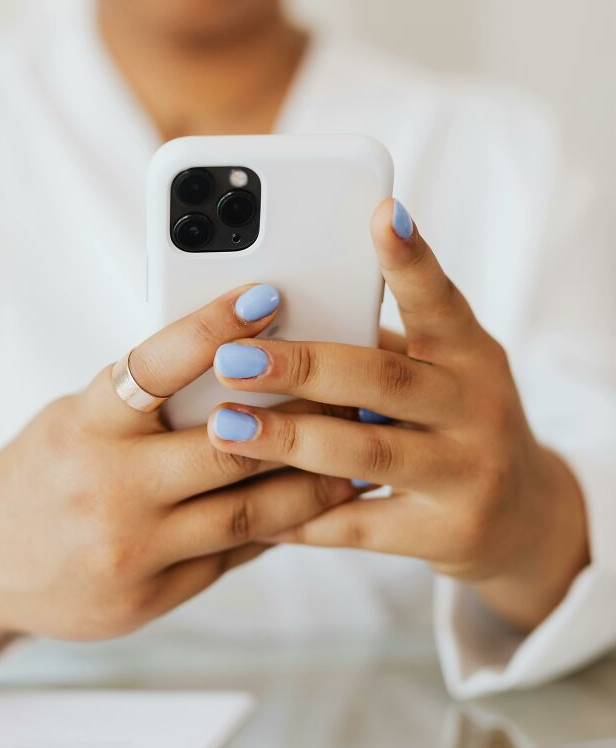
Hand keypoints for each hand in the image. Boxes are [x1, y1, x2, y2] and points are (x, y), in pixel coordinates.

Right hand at [0, 284, 353, 672]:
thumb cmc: (42, 472)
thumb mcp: (78, 419)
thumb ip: (147, 403)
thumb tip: (240, 368)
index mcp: (85, 425)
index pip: (155, 366)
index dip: (213, 327)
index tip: (267, 295)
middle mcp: (108, 487)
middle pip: (227, 447)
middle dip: (301, 419)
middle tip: (355, 391)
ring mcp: (131, 551)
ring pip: (248, 514)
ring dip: (314, 483)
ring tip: (359, 454)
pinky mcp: (150, 597)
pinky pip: (233, 557)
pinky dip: (280, 527)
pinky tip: (318, 505)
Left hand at [207, 200, 588, 631]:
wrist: (524, 519)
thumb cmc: (457, 423)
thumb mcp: (442, 374)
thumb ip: (377, 349)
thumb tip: (275, 319)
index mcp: (471, 354)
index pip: (439, 300)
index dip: (411, 259)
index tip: (382, 213)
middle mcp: (477, 408)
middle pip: (384, 379)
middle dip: (302, 365)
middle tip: (230, 356)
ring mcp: (466, 474)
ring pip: (367, 452)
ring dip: (288, 439)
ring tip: (224, 426)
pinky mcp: (445, 534)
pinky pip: (359, 526)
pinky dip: (301, 517)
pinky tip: (251, 507)